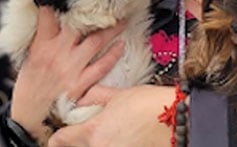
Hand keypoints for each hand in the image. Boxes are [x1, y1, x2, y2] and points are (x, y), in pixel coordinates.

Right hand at [11, 7, 125, 141]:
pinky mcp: (81, 84)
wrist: (30, 117)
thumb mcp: (31, 57)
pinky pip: (101, 66)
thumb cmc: (31, 85)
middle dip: (95, 12)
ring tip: (123, 20)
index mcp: (42, 45)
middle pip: (80, 26)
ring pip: (96, 41)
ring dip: (112, 30)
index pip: (49, 17)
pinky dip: (113, 55)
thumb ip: (44, 37)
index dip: (58, 2)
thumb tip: (55, 16)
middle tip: (111, 2)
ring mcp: (71, 68)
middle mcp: (58, 53)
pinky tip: (121, 46)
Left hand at [48, 84, 173, 146]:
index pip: (59, 140)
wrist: (178, 119)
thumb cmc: (152, 105)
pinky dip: (112, 145)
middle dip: (79, 139)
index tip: (65, 130)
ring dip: (97, 143)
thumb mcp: (121, 95)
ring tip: (113, 131)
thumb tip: (82, 98)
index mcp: (93, 132)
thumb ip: (97, 97)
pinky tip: (124, 138)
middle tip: (95, 127)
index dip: (61, 133)